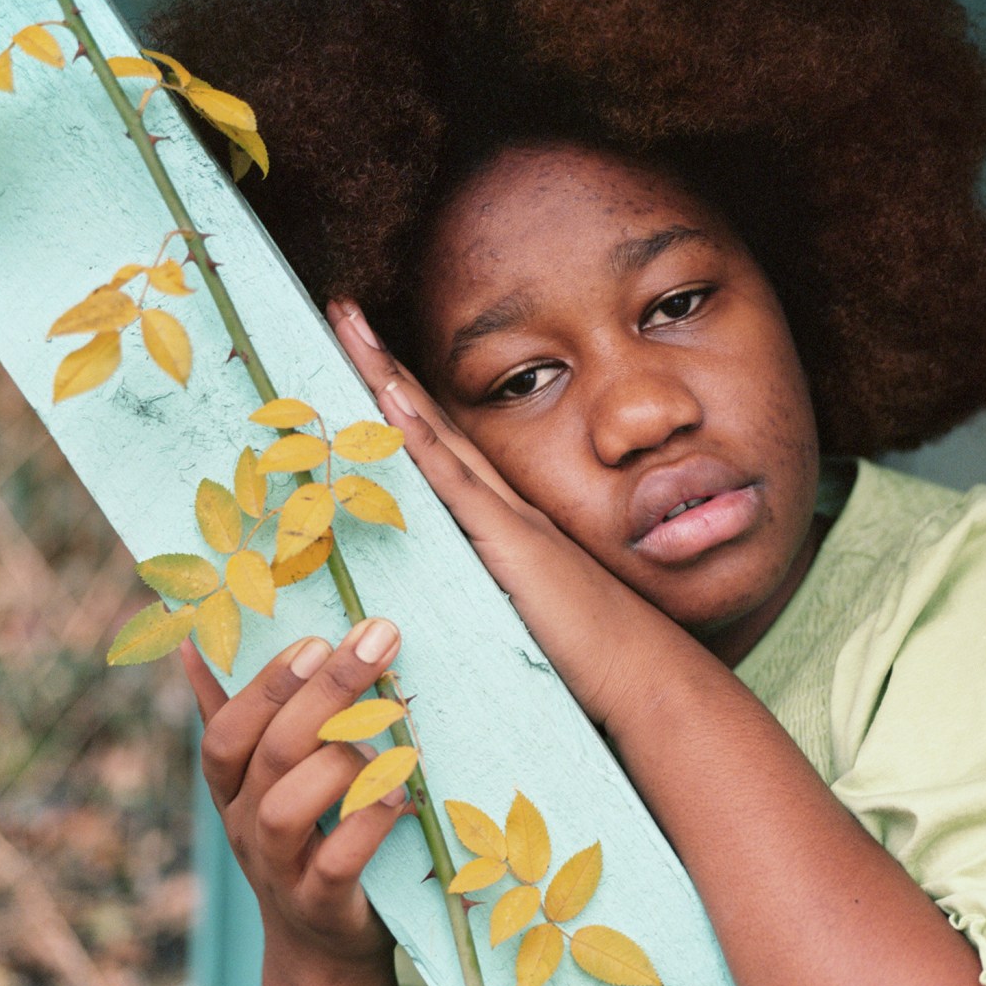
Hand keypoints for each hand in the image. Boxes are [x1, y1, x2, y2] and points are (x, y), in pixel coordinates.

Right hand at [180, 620, 411, 974]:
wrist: (322, 948)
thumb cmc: (305, 839)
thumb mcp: (264, 780)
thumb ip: (238, 714)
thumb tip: (192, 642)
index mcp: (231, 790)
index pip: (226, 732)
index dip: (267, 685)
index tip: (317, 639)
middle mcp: (246, 828)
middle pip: (270, 755)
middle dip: (323, 693)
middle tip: (375, 643)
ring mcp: (281, 871)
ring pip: (286, 810)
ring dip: (339, 763)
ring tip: (388, 736)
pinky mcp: (323, 906)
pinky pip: (336, 865)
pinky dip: (367, 825)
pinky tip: (400, 793)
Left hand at [325, 299, 659, 727]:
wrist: (644, 675)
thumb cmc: (592, 657)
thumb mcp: (526, 615)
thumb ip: (497, 595)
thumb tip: (465, 599)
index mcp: (503, 518)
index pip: (439, 445)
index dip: (400, 398)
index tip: (363, 354)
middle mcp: (502, 503)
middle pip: (430, 419)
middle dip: (383, 364)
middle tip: (342, 310)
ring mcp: (506, 516)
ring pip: (435, 432)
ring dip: (389, 378)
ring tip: (350, 325)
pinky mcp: (510, 542)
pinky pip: (455, 480)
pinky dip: (422, 436)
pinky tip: (390, 397)